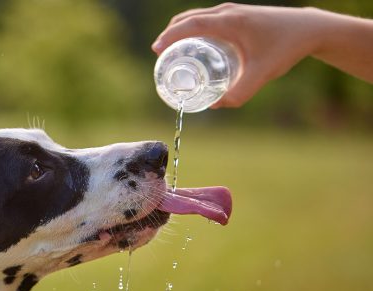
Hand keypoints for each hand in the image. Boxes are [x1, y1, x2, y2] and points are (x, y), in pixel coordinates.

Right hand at [152, 3, 372, 108]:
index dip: (170, 36)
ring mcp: (232, 11)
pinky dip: (193, 29)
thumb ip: (241, 93)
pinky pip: (207, 18)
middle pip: (188, 18)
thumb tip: (217, 105)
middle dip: (170, 35)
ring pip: (197, 16)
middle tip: (160, 57)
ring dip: (181, 31)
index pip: (190, 24)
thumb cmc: (286, 47)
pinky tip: (195, 46)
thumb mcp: (262, 74)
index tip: (156, 50)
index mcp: (229, 21)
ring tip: (172, 53)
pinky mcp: (237, 15)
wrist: (309, 28)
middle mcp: (227, 12)